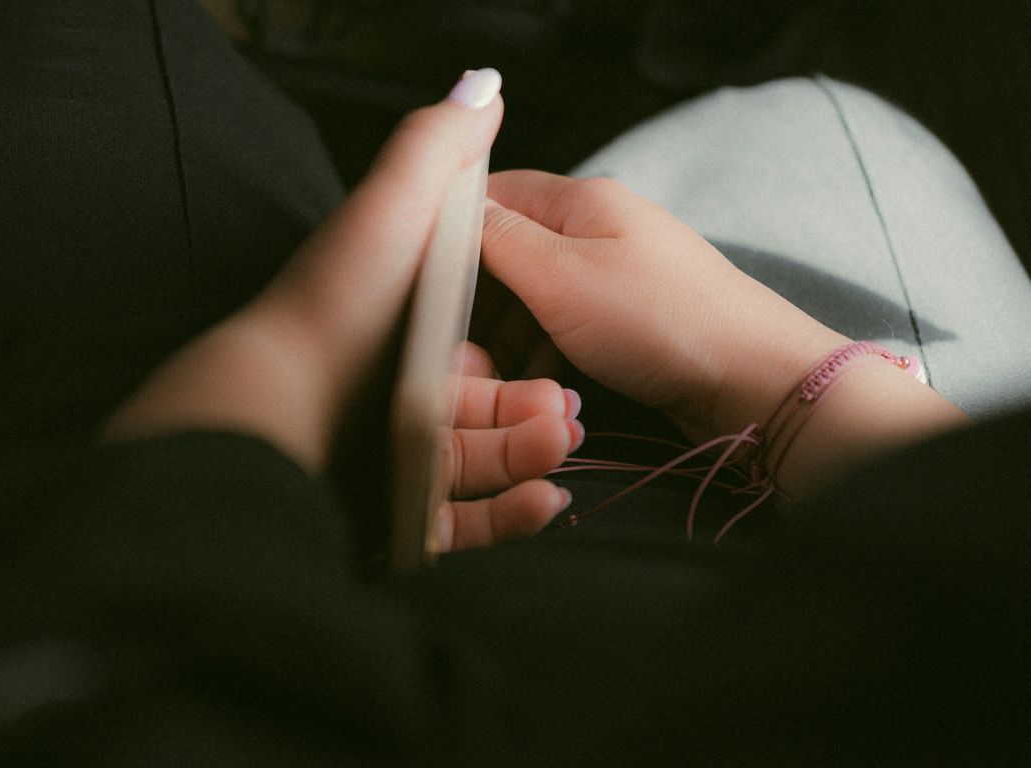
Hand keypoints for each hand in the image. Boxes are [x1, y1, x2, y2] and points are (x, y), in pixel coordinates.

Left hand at [106, 71, 578, 549]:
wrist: (277, 407)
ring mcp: (386, 457)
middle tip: (566, 413)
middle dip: (538, 413)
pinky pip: (459, 521)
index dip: (526, 351)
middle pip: (490, 411)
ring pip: (482, 465)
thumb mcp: (394, 205)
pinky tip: (543, 502)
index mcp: (401, 326)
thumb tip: (486, 85)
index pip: (483, 344)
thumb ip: (439, 147)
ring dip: (532, 455)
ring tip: (557, 445)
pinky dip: (506, 513)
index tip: (560, 355)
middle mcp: (392, 390)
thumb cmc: (340, 304)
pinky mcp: (386, 513)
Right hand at [482, 171, 847, 440]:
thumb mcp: (558, 277)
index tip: (421, 282)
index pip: (492, 193)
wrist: (754, 380)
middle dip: (480, 296)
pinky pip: (567, 324)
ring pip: (536, 293)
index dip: (450, 232)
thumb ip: (498, 239)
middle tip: (459, 344)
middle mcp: (600, 225)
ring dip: (511, 332)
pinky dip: (546, 350)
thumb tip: (451, 206)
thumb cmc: (659, 322)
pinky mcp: (632, 315)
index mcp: (581, 198)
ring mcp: (619, 271)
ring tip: (498, 374)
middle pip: (510, 248)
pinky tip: (541, 382)